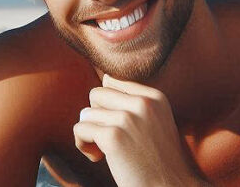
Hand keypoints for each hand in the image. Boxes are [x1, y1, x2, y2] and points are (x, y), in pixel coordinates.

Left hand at [73, 74, 204, 186]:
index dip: (107, 106)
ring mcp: (127, 119)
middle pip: (96, 94)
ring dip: (88, 134)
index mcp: (155, 97)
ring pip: (86, 113)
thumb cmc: (159, 161)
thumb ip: (135, 102)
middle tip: (107, 138)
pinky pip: (80, 129)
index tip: (118, 127)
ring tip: (103, 151)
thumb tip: (104, 79)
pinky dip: (82, 144)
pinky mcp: (113, 137)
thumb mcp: (156, 122)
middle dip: (96, 116)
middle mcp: (142, 103)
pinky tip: (97, 157)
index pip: (113, 82)